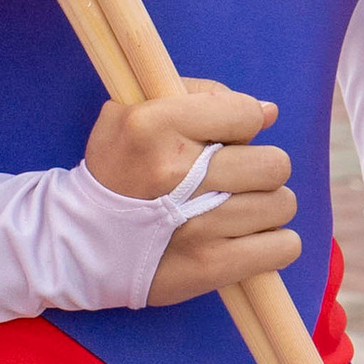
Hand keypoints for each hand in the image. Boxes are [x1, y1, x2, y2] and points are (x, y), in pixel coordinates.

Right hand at [83, 84, 298, 306]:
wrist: (80, 241)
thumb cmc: (116, 171)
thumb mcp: (132, 113)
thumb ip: (199, 97)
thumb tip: (268, 112)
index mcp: (154, 125)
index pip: (244, 112)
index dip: (240, 124)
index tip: (224, 141)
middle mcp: (177, 173)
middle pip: (273, 163)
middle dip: (260, 168)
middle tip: (236, 180)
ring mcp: (197, 224)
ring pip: (282, 204)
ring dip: (266, 206)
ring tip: (238, 210)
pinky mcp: (210, 266)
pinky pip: (282, 247)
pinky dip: (275, 244)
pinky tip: (248, 238)